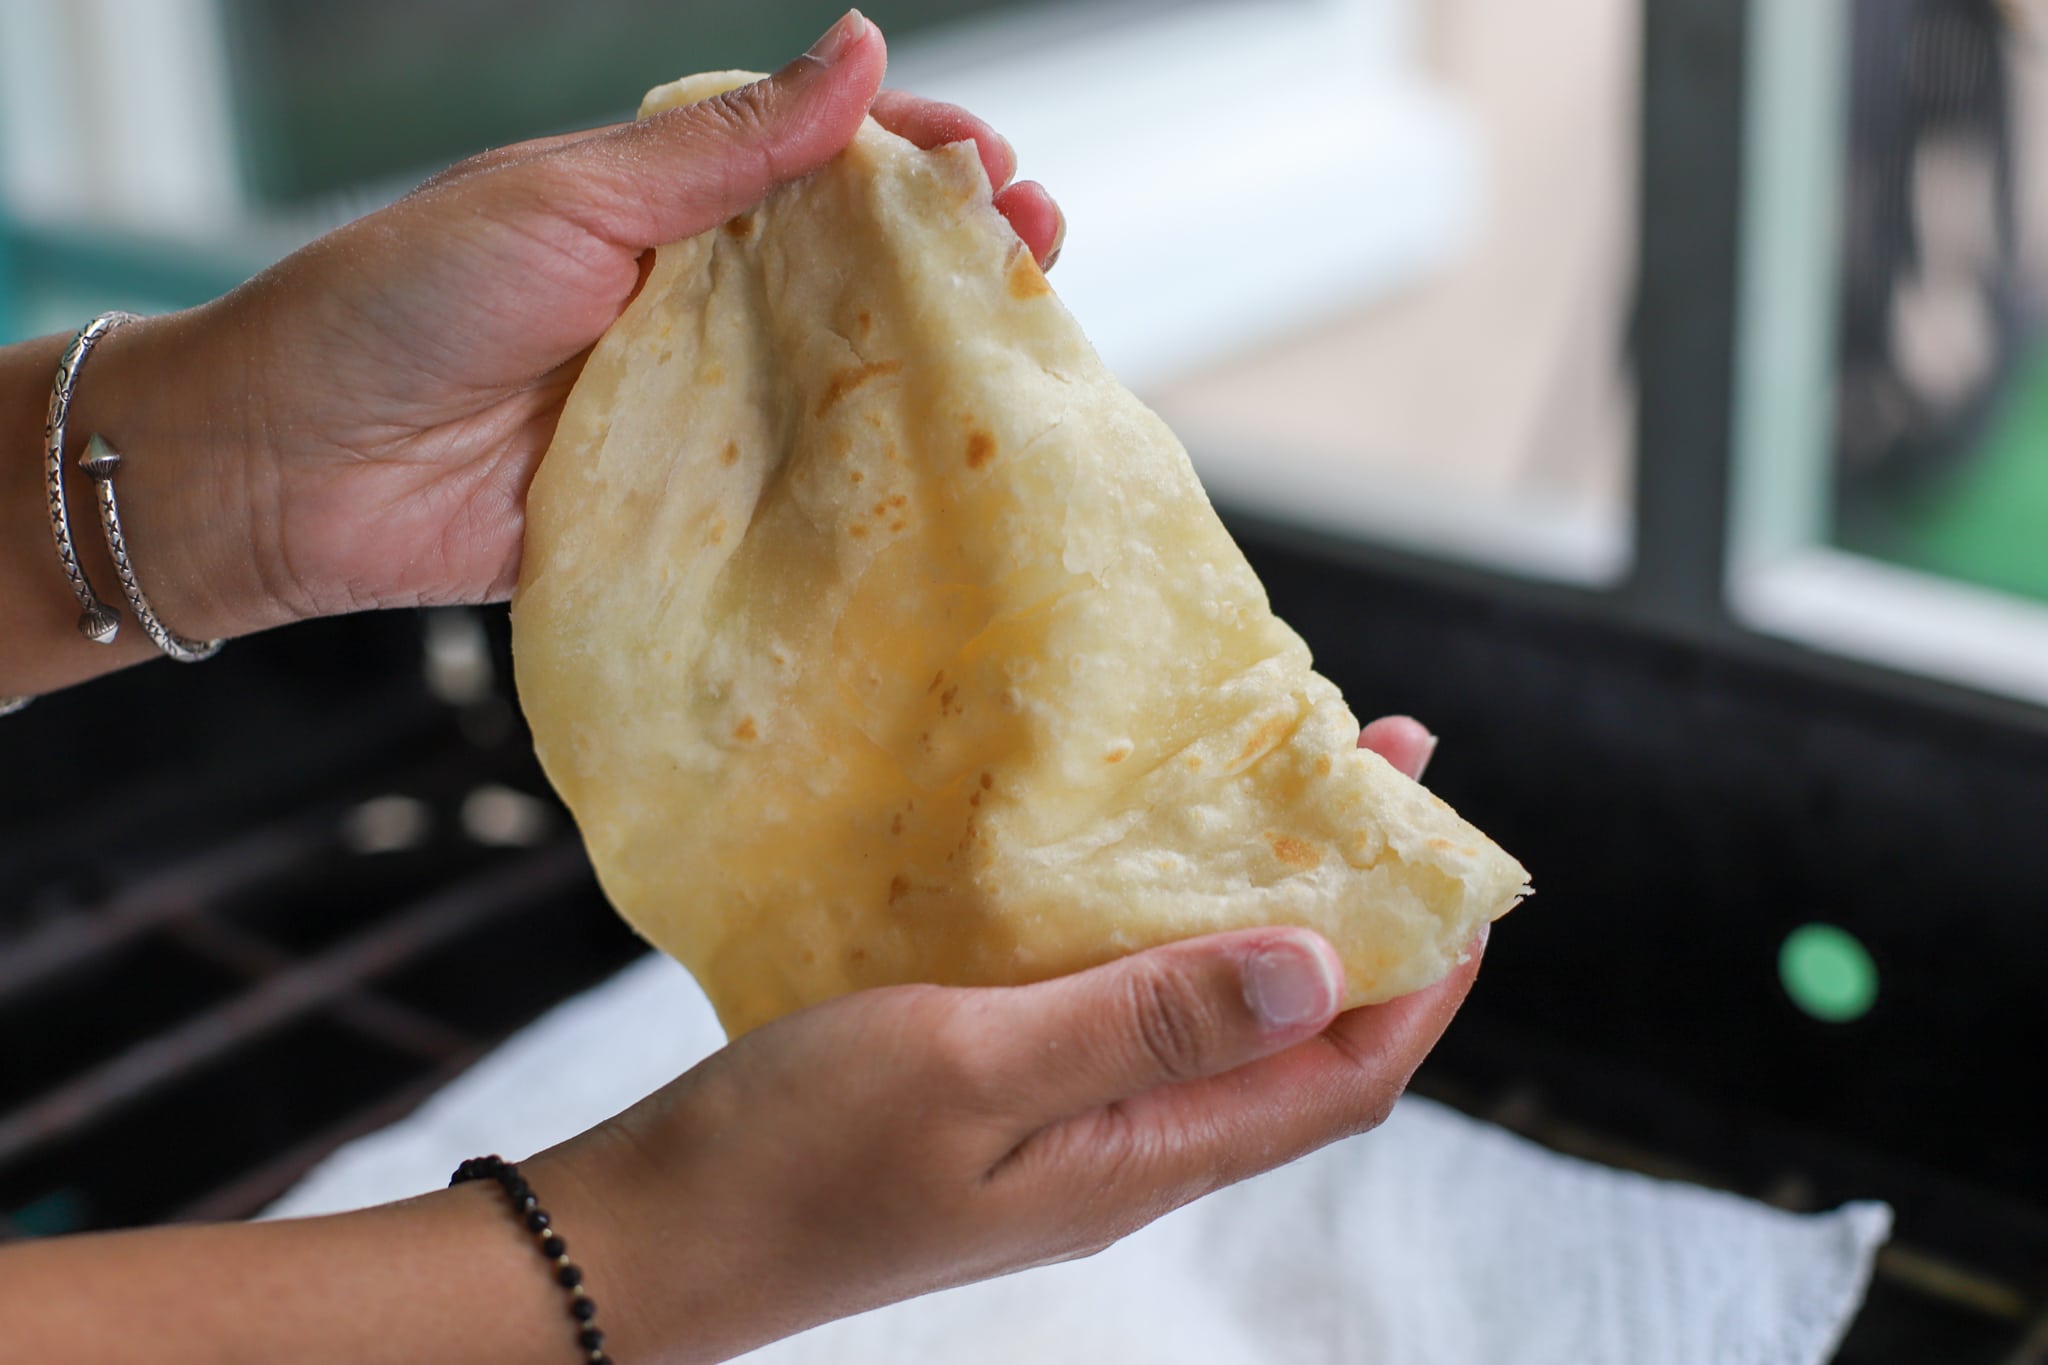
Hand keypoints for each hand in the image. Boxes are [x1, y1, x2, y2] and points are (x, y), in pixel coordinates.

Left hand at [105, 11, 1057, 634]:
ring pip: (842, 383)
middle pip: (860, 272)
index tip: (1004, 170)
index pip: (827, 164)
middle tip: (1043, 251)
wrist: (283, 470)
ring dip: (934, 370)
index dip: (925, 158)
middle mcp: (697, 303)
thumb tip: (863, 50)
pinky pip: (788, 495)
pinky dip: (862, 490)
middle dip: (959, 259)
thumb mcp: (568, 199)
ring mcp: (695, 409)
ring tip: (1025, 355)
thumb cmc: (400, 304)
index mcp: (668, 205)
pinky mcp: (681, 509)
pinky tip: (934, 484)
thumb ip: (722, 147)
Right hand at [535, 718, 1479, 1362]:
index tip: (1456, 862)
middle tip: (1377, 772)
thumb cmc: (797, 1156)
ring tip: (1280, 792)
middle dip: (1360, 918)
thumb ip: (1145, 1022)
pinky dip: (1165, 931)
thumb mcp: (974, 1067)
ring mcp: (1061, 1127)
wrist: (654, 1233)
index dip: (1422, 980)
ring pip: (1208, 1017)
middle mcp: (1125, 1150)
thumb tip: (1319, 968)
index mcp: (1142, 1157)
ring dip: (1262, 912)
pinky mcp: (998, 1096)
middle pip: (1290, 1039)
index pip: (1340, 1079)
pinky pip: (1123, 1010)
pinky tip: (1136, 861)